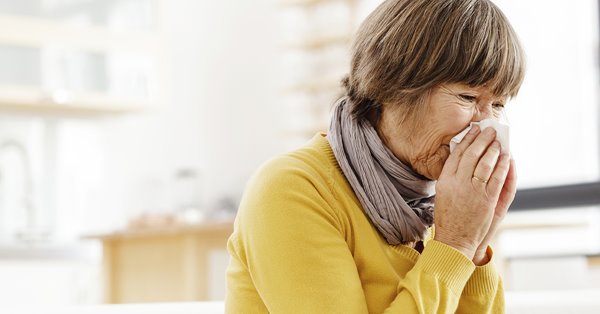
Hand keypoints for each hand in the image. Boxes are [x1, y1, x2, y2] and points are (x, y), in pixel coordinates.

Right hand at [434, 125, 510, 259]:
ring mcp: (473, 191)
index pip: (457, 154)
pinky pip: (497, 178)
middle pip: (471, 155)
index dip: (467, 140)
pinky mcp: (487, 200)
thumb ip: (451, 176)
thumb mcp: (442, 193)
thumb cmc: (448, 217)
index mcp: (444, 180)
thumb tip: (461, 157)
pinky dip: (503, 166)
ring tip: (498, 141)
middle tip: (490, 130)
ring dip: (493, 150)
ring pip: (485, 164)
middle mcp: (457, 183)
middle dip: (482, 140)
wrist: (455, 239)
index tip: (474, 131)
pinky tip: (507, 158)